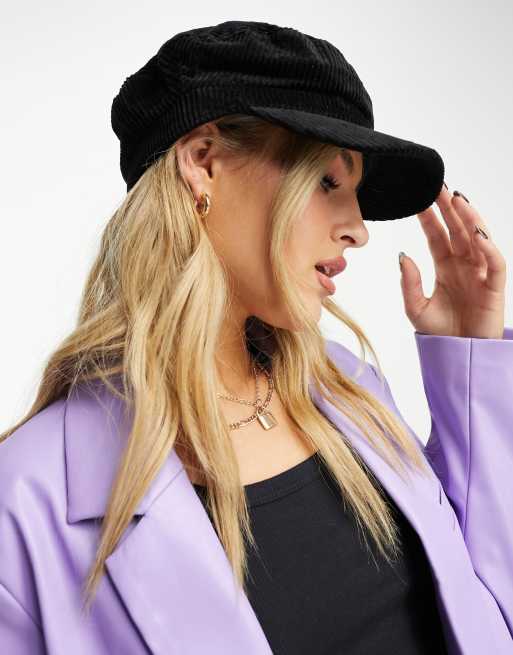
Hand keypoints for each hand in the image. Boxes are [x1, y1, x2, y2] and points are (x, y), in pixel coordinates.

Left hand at [399, 185, 505, 338]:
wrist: (459, 353)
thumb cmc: (440, 332)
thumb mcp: (415, 308)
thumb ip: (409, 283)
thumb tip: (403, 255)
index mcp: (445, 266)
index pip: (436, 235)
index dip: (429, 217)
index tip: (419, 198)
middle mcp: (464, 264)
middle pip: (457, 230)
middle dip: (449, 208)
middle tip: (438, 186)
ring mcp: (480, 272)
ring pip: (477, 238)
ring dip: (469, 219)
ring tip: (458, 200)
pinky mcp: (494, 286)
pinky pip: (495, 262)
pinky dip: (488, 247)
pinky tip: (477, 234)